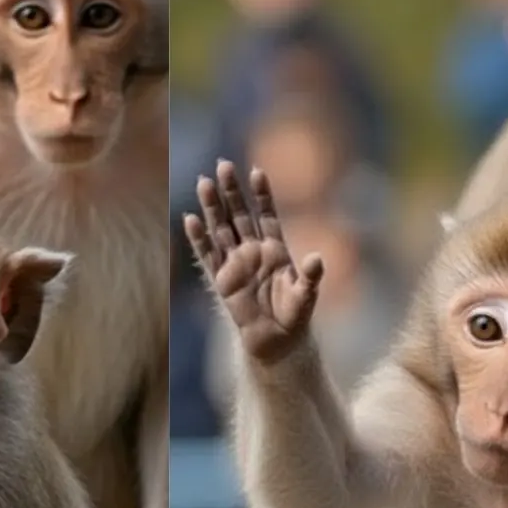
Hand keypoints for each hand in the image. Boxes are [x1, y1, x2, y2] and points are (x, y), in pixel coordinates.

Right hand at [184, 160, 324, 365]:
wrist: (277, 342)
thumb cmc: (294, 317)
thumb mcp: (306, 295)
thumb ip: (310, 276)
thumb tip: (317, 258)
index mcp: (275, 249)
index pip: (266, 214)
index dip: (261, 195)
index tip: (256, 172)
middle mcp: (253, 252)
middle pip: (239, 215)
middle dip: (231, 191)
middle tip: (222, 164)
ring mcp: (236, 265)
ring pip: (221, 229)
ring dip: (213, 207)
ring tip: (204, 182)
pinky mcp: (222, 282)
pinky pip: (208, 256)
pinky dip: (199, 239)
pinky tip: (190, 220)